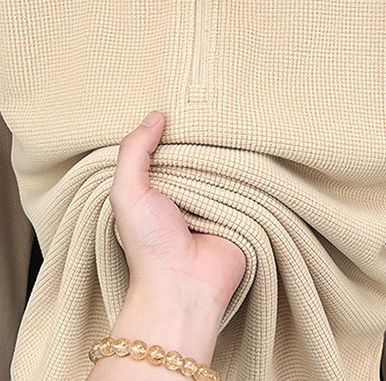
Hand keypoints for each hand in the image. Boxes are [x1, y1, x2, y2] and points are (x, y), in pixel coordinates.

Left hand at [108, 110, 246, 309]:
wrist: (184, 285)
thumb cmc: (149, 244)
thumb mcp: (127, 193)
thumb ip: (133, 153)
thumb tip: (155, 116)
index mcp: (158, 184)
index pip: (167, 145)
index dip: (173, 126)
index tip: (182, 99)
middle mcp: (187, 189)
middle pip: (199, 151)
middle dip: (205, 134)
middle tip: (216, 103)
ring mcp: (216, 199)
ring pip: (226, 163)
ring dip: (231, 149)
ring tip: (240, 117)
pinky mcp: (243, 209)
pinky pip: (250, 182)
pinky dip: (252, 168)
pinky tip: (257, 144)